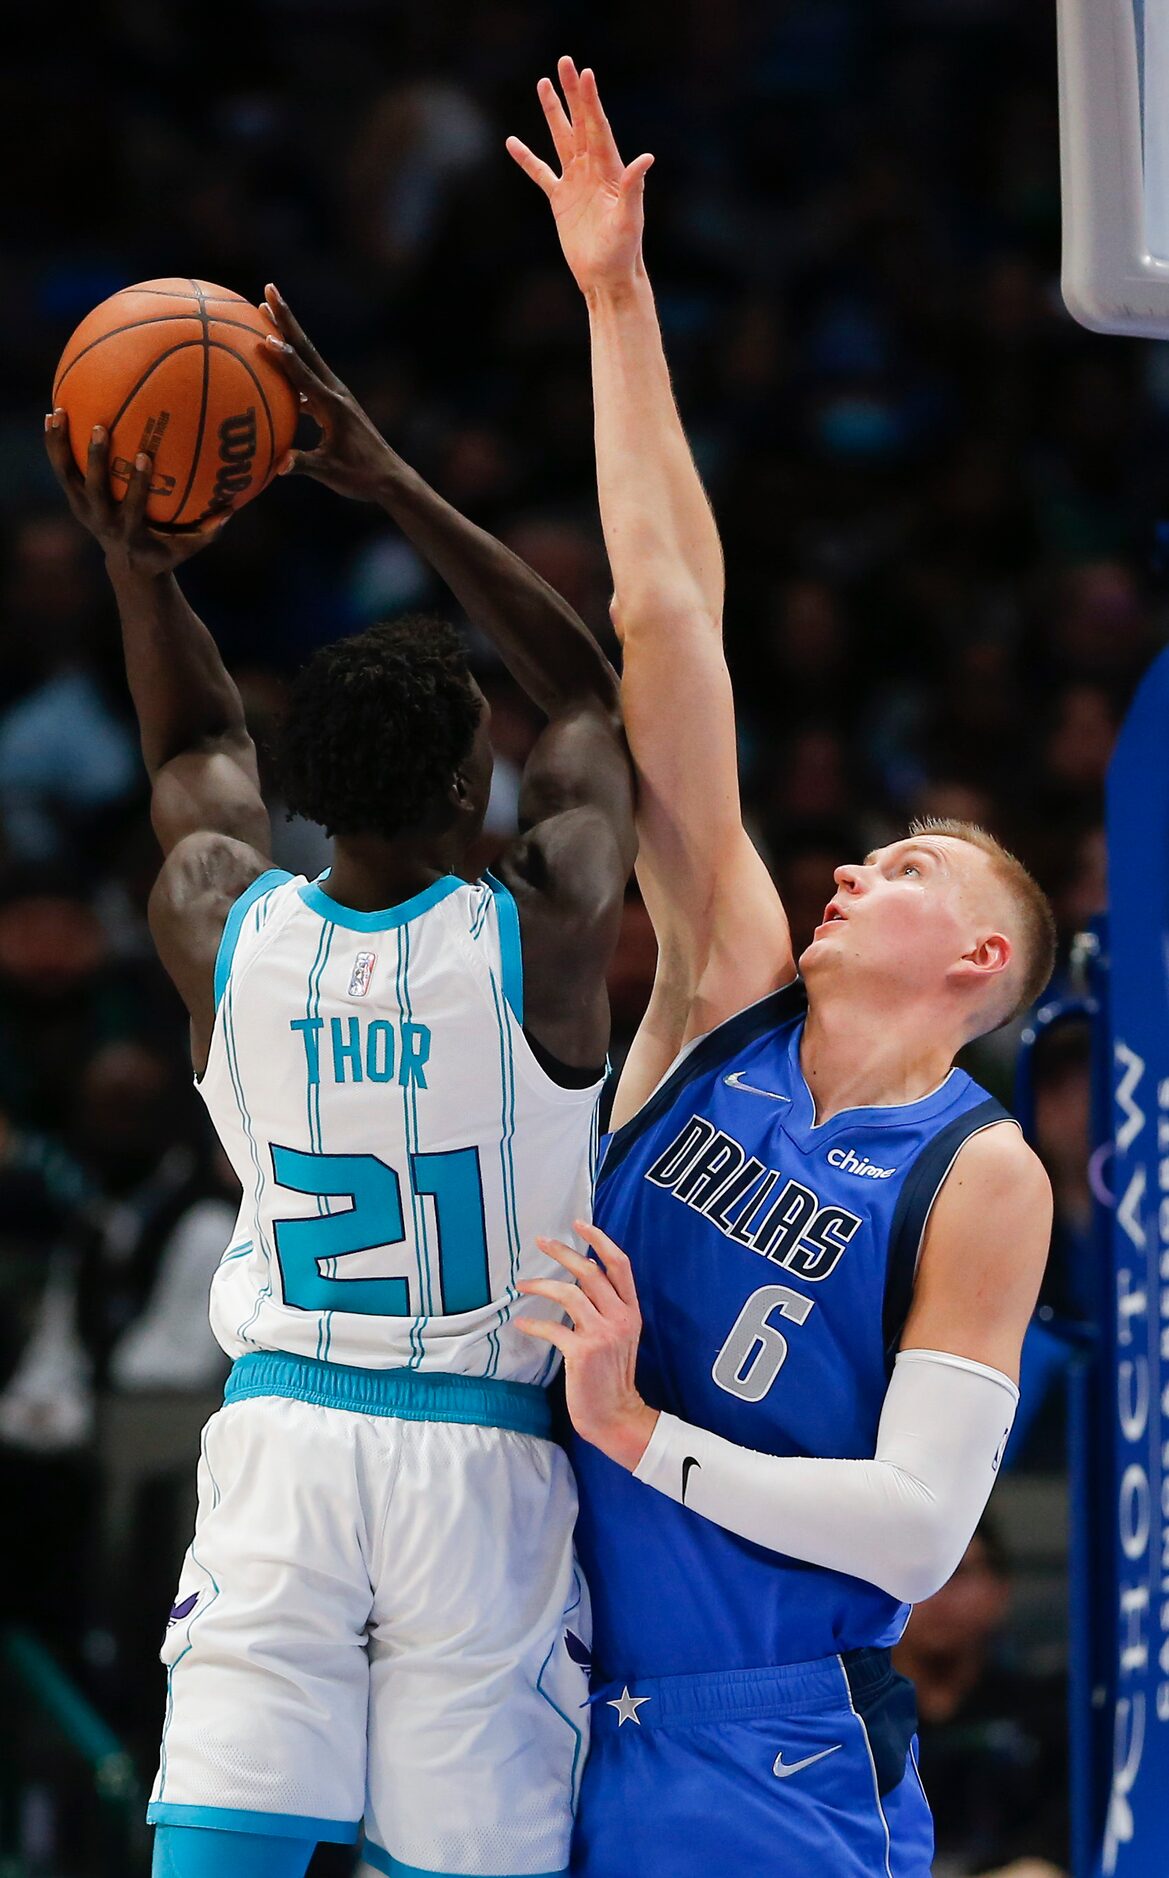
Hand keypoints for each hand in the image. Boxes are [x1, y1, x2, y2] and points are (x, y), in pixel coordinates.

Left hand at [44, 412, 226, 577]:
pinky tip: (52, 416)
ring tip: (57, 412)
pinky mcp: (75, 500)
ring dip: (60, 445)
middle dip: (97, 459)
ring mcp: (84, 510)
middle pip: (95, 488)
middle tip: (101, 428)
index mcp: (130, 531)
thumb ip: (209, 530)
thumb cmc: (165, 552)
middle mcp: (102, 520)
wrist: (129, 567)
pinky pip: (62, 469)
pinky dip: (55, 444)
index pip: (132, 505)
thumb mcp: (188, 547)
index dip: (137, 482)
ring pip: (67, 476)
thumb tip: (233, 506)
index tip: (143, 455)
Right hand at [260, 285, 393, 500]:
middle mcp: (335, 392)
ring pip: (306, 357)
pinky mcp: (334, 403)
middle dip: (286, 318)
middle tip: (268, 289)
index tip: (266, 338)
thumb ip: (304, 465)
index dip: (285, 359)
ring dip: (287, 333)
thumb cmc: (361, 476)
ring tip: (266, 310)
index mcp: (333, 407)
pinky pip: (306, 377)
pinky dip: (290, 364)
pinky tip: (274, 358)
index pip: (304, 376)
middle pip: (305, 349)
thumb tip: (279, 465)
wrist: (390, 477)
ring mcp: (335, 395)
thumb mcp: (331, 473)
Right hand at [507, 58, 653, 297]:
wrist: (607, 277)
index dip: (591, 101)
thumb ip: (633, 188)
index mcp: (610, 170)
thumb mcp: (629, 220)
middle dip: (572, 94)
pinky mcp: (560, 201)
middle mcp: (593, 170)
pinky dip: (527, 159)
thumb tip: (645, 158)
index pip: (598, 127)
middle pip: (580, 124)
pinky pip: (540, 173)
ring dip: (553, 114)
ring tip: (542, 84)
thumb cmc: (624, 251)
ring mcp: (575, 183)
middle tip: (564, 62)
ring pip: (561, 140)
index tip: (585, 74)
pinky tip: (513, 142)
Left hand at [514, 1220, 658, 1469]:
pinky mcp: (582, 1352)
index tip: (579, 1224)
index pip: (620, 1264)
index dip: (600, 1240)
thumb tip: (582, 1276)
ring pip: (569, 1293)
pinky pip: (551, 1328)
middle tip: (541, 1242)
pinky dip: (533, 1324)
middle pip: (590, 1271)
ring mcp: (602, 1334)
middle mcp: (620, 1318)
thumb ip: (607, 1307)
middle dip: (563, 1252)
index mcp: (632, 1311)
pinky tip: (522, 1324)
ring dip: (541, 1286)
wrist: (616, 1414)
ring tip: (522, 1286)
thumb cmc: (612, 1375)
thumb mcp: (620, 1335)